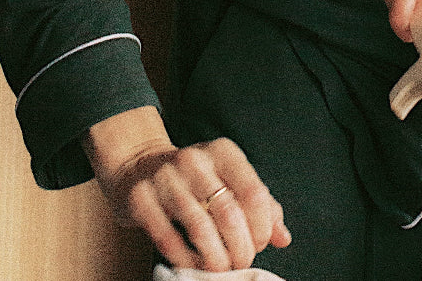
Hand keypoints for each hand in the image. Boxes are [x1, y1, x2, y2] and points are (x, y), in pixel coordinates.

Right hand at [84, 106, 289, 270]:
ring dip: (215, 258)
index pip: (254, 192)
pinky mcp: (141, 198)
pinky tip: (193, 265)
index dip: (262, 226)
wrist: (138, 167)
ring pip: (200, 227)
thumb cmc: (195, 179)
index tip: (260, 243)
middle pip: (229, 213)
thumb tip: (283, 237)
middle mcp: (195, 160)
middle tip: (241, 262)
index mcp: (224, 152)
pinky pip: (168, 237)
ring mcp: (165, 177)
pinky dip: (185, 259)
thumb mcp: (230, 180)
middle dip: (240, 248)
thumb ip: (260, 205)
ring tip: (221, 268)